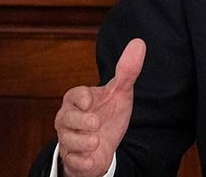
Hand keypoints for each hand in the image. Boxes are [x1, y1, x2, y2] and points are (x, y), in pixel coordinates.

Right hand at [55, 38, 145, 176]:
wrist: (104, 145)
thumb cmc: (108, 113)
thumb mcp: (120, 92)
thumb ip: (127, 70)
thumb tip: (139, 43)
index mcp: (78, 100)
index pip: (74, 95)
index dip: (81, 98)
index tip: (90, 101)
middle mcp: (69, 119)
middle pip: (65, 119)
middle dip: (79, 121)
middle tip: (95, 122)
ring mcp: (69, 139)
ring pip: (68, 141)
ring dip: (82, 142)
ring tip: (96, 141)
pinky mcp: (73, 159)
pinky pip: (72, 162)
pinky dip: (81, 162)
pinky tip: (91, 160)